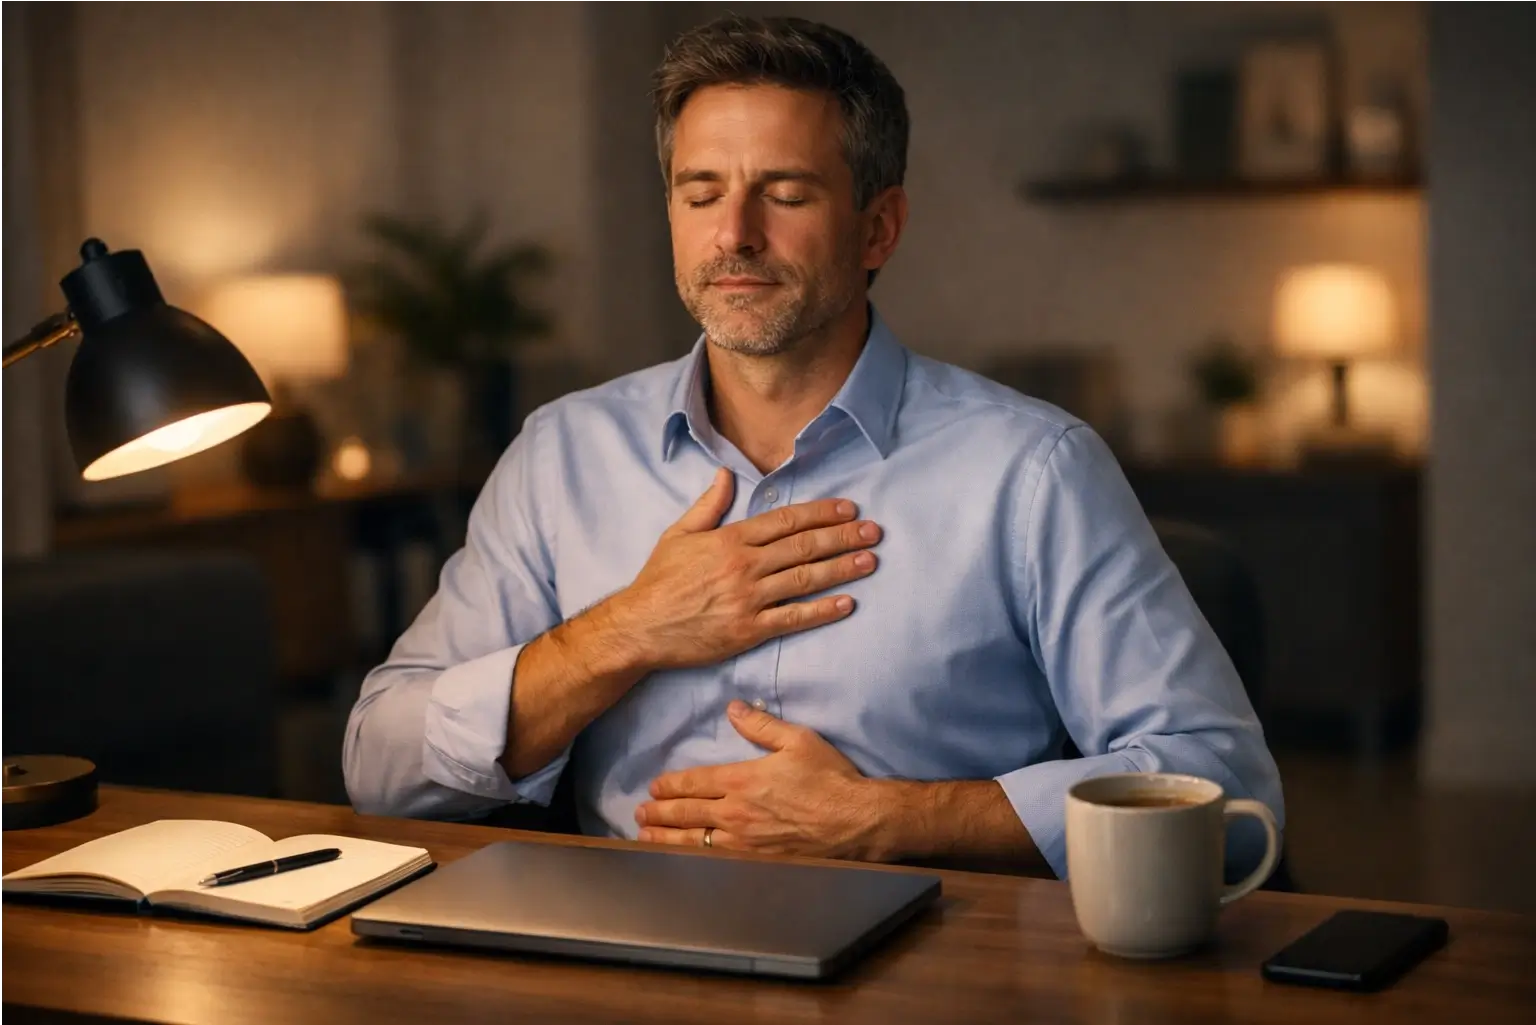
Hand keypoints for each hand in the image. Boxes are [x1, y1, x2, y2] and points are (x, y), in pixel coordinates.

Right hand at [602, 467, 881, 670]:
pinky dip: (822, 611)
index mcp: (731, 539)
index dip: (821, 513)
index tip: (848, 508)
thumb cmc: (659, 580)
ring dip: (842, 569)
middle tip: (874, 531)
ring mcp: (749, 599)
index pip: (786, 520)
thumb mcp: (678, 534)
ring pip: (805, 579)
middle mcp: (744, 566)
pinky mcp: (749, 630)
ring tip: (870, 560)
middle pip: (804, 546)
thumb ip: (708, 505)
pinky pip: (793, 618)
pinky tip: (847, 603)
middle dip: (843, 537)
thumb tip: (725, 474)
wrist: (640, 627)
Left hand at [634, 701, 889, 859]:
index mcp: (743, 780)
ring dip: (667, 839)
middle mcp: (736, 813)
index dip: (671, 785)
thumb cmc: (830, 778)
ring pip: (695, 841)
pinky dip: (695, 860)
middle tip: (640, 814)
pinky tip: (685, 861)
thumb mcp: (798, 740)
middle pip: (687, 814)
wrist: (856, 821)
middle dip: (659, 814)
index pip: (695, 782)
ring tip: (647, 838)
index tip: (654, 788)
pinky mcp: (759, 862)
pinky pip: (718, 861)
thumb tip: (733, 709)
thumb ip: (762, 725)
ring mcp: (745, 842)